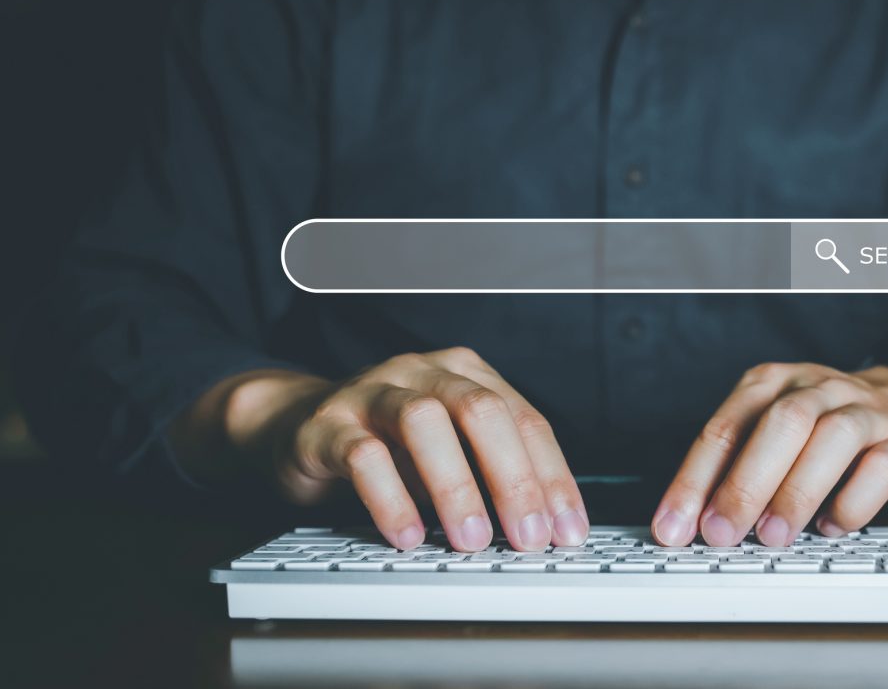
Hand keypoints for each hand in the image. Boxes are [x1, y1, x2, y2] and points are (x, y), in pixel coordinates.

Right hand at [175, 348, 587, 551]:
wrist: (296, 424)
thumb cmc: (390, 442)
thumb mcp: (450, 449)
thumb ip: (490, 473)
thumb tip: (543, 528)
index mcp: (467, 373)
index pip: (526, 420)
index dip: (552, 478)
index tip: (567, 530)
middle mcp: (424, 372)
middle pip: (483, 412)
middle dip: (514, 480)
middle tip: (528, 537)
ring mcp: (373, 392)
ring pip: (425, 422)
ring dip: (456, 485)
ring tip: (472, 539)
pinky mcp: (327, 424)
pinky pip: (363, 455)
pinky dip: (390, 498)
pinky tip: (407, 535)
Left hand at [650, 363, 887, 546]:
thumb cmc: (821, 430)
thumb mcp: (773, 435)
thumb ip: (736, 468)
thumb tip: (692, 525)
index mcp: (773, 383)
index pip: (726, 427)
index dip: (695, 480)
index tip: (673, 527)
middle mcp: (818, 388)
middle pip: (780, 424)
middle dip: (745, 483)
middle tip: (720, 534)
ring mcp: (866, 412)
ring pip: (833, 438)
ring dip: (797, 492)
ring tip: (772, 537)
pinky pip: (881, 468)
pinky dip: (853, 503)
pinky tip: (830, 527)